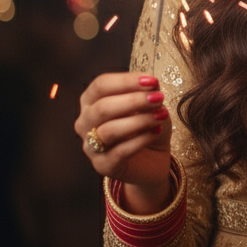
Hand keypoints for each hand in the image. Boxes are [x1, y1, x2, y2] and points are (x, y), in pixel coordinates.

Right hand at [75, 72, 173, 212]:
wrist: (153, 157)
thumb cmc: (145, 126)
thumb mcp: (149, 104)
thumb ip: (146, 92)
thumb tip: (151, 85)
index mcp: (91, 101)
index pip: (101, 85)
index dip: (126, 81)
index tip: (152, 81)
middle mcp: (85, 123)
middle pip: (102, 107)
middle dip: (133, 101)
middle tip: (158, 98)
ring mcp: (91, 146)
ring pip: (109, 130)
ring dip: (139, 121)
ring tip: (161, 115)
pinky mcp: (103, 165)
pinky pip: (119, 152)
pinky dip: (141, 139)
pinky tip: (157, 131)